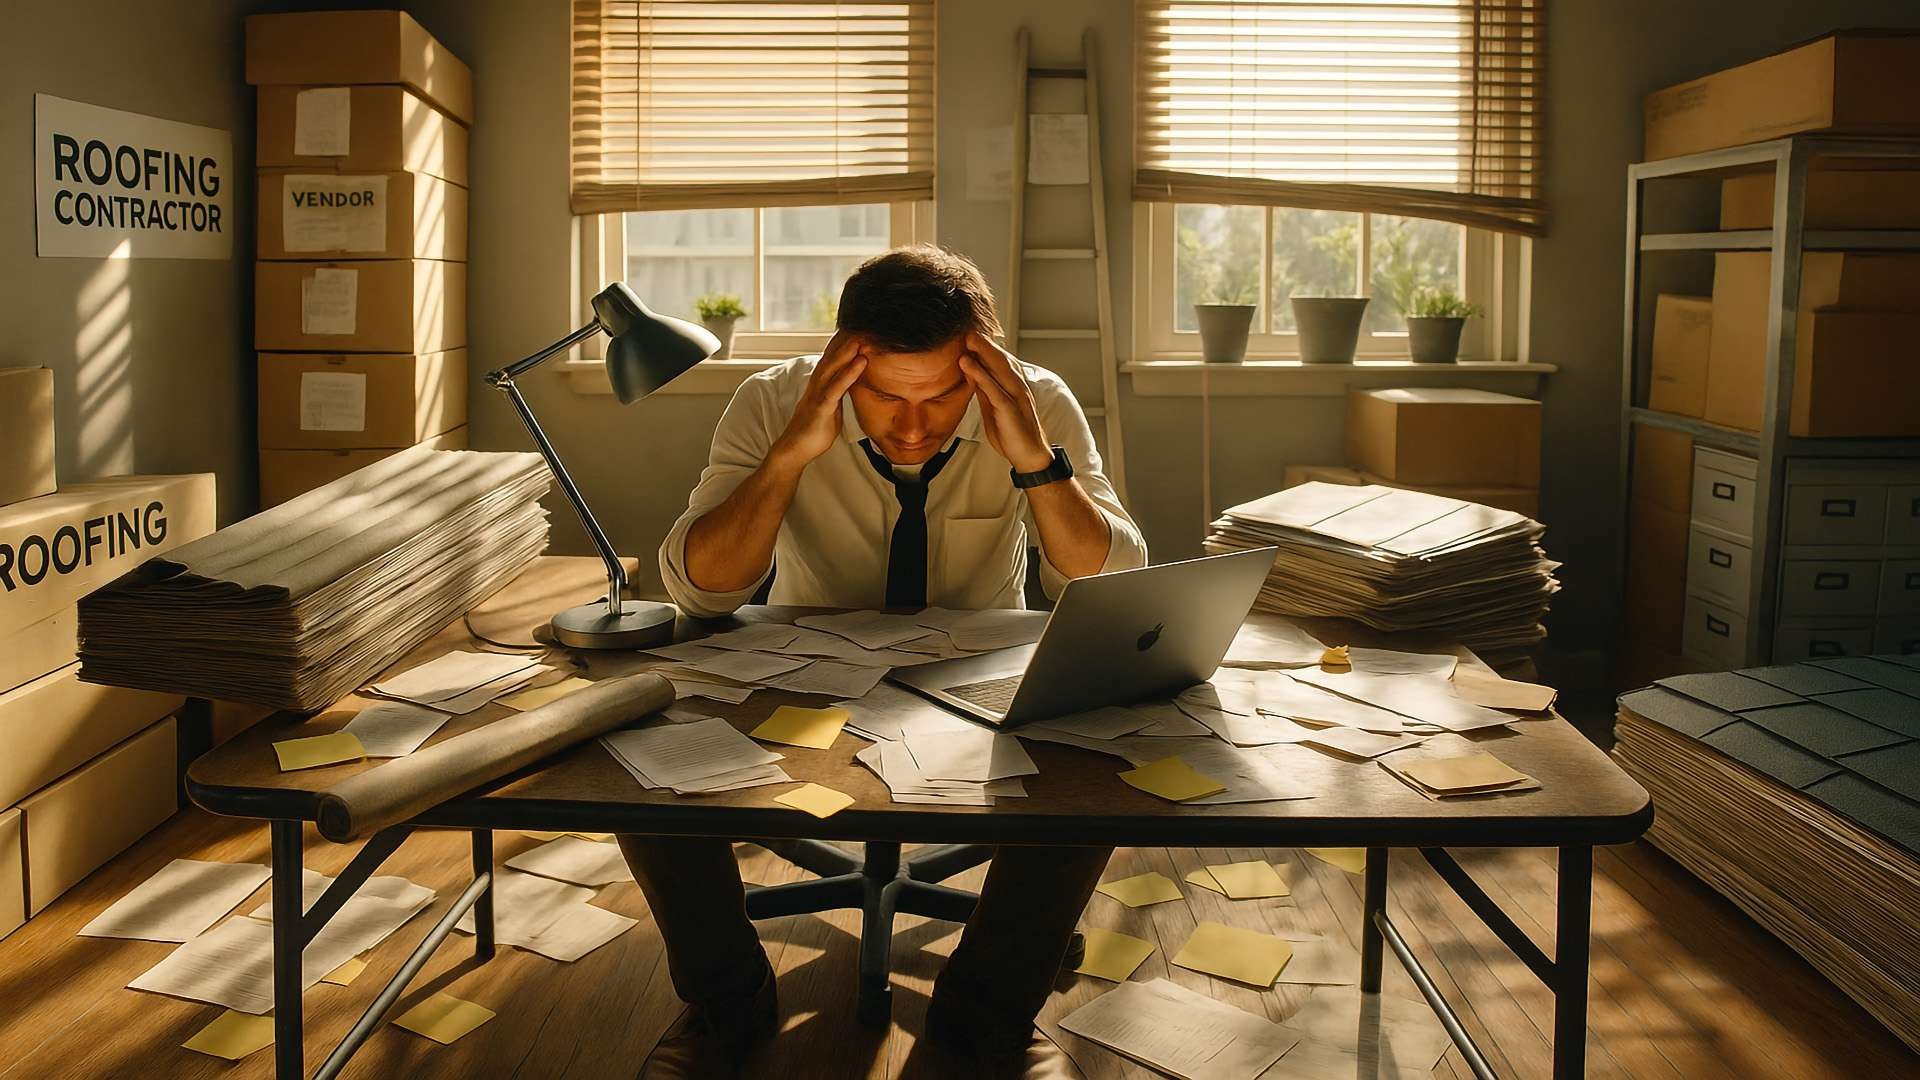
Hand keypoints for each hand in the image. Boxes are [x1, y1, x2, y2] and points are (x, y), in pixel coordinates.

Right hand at [772, 330, 865, 466]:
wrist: (794, 450)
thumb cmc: (813, 431)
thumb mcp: (830, 407)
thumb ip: (838, 393)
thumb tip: (850, 384)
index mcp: (820, 385)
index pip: (832, 359)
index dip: (844, 343)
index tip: (858, 328)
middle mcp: (817, 385)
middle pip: (832, 357)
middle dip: (847, 340)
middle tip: (863, 323)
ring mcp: (817, 395)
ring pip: (833, 367)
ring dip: (849, 350)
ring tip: (864, 336)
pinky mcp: (821, 407)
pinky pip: (836, 387)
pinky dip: (849, 373)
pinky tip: (861, 362)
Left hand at [960, 331, 1053, 473]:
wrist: (1029, 457)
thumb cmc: (1012, 434)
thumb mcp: (993, 408)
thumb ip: (985, 391)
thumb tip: (972, 375)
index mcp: (1013, 386)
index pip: (999, 361)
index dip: (986, 347)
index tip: (970, 334)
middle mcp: (1017, 386)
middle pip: (1000, 359)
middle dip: (984, 343)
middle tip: (968, 327)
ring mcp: (1015, 396)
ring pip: (998, 368)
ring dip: (982, 351)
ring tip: (967, 337)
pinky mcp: (1010, 409)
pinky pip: (993, 388)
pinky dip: (980, 374)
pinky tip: (967, 363)